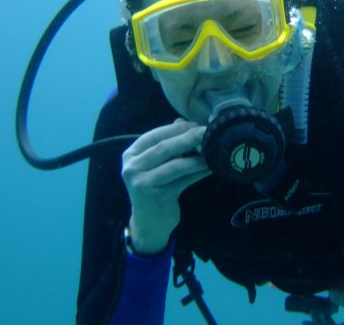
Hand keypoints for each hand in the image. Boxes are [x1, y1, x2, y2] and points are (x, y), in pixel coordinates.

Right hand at [122, 119, 209, 253]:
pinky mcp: (157, 197)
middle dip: (188, 138)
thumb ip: (166, 143)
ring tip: (213, 150)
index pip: (154, 135)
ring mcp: (143, 184)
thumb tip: (184, 121)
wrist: (148, 223)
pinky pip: (183, 181)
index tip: (196, 125)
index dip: (177, 129)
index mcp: (130, 155)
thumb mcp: (154, 164)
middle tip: (207, 132)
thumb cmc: (154, 186)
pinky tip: (210, 167)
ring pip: (176, 165)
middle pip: (164, 148)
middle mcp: (132, 168)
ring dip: (197, 157)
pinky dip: (199, 173)